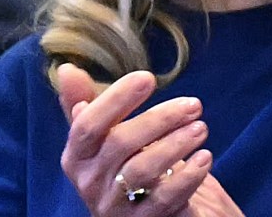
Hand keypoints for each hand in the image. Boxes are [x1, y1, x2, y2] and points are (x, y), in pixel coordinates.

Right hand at [52, 65, 226, 215]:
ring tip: (201, 128)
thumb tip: (66, 69)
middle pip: (120, 144)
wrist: (149, 212)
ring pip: (142, 170)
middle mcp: (90, 183)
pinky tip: (205, 158)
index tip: (148, 78)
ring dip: (177, 144)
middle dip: (160, 119)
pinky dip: (189, 176)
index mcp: (77, 157)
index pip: (86, 126)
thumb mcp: (106, 136)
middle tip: (194, 105)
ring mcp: (115, 206)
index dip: (115, 99)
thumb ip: (89, 105)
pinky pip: (165, 199)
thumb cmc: (126, 164)